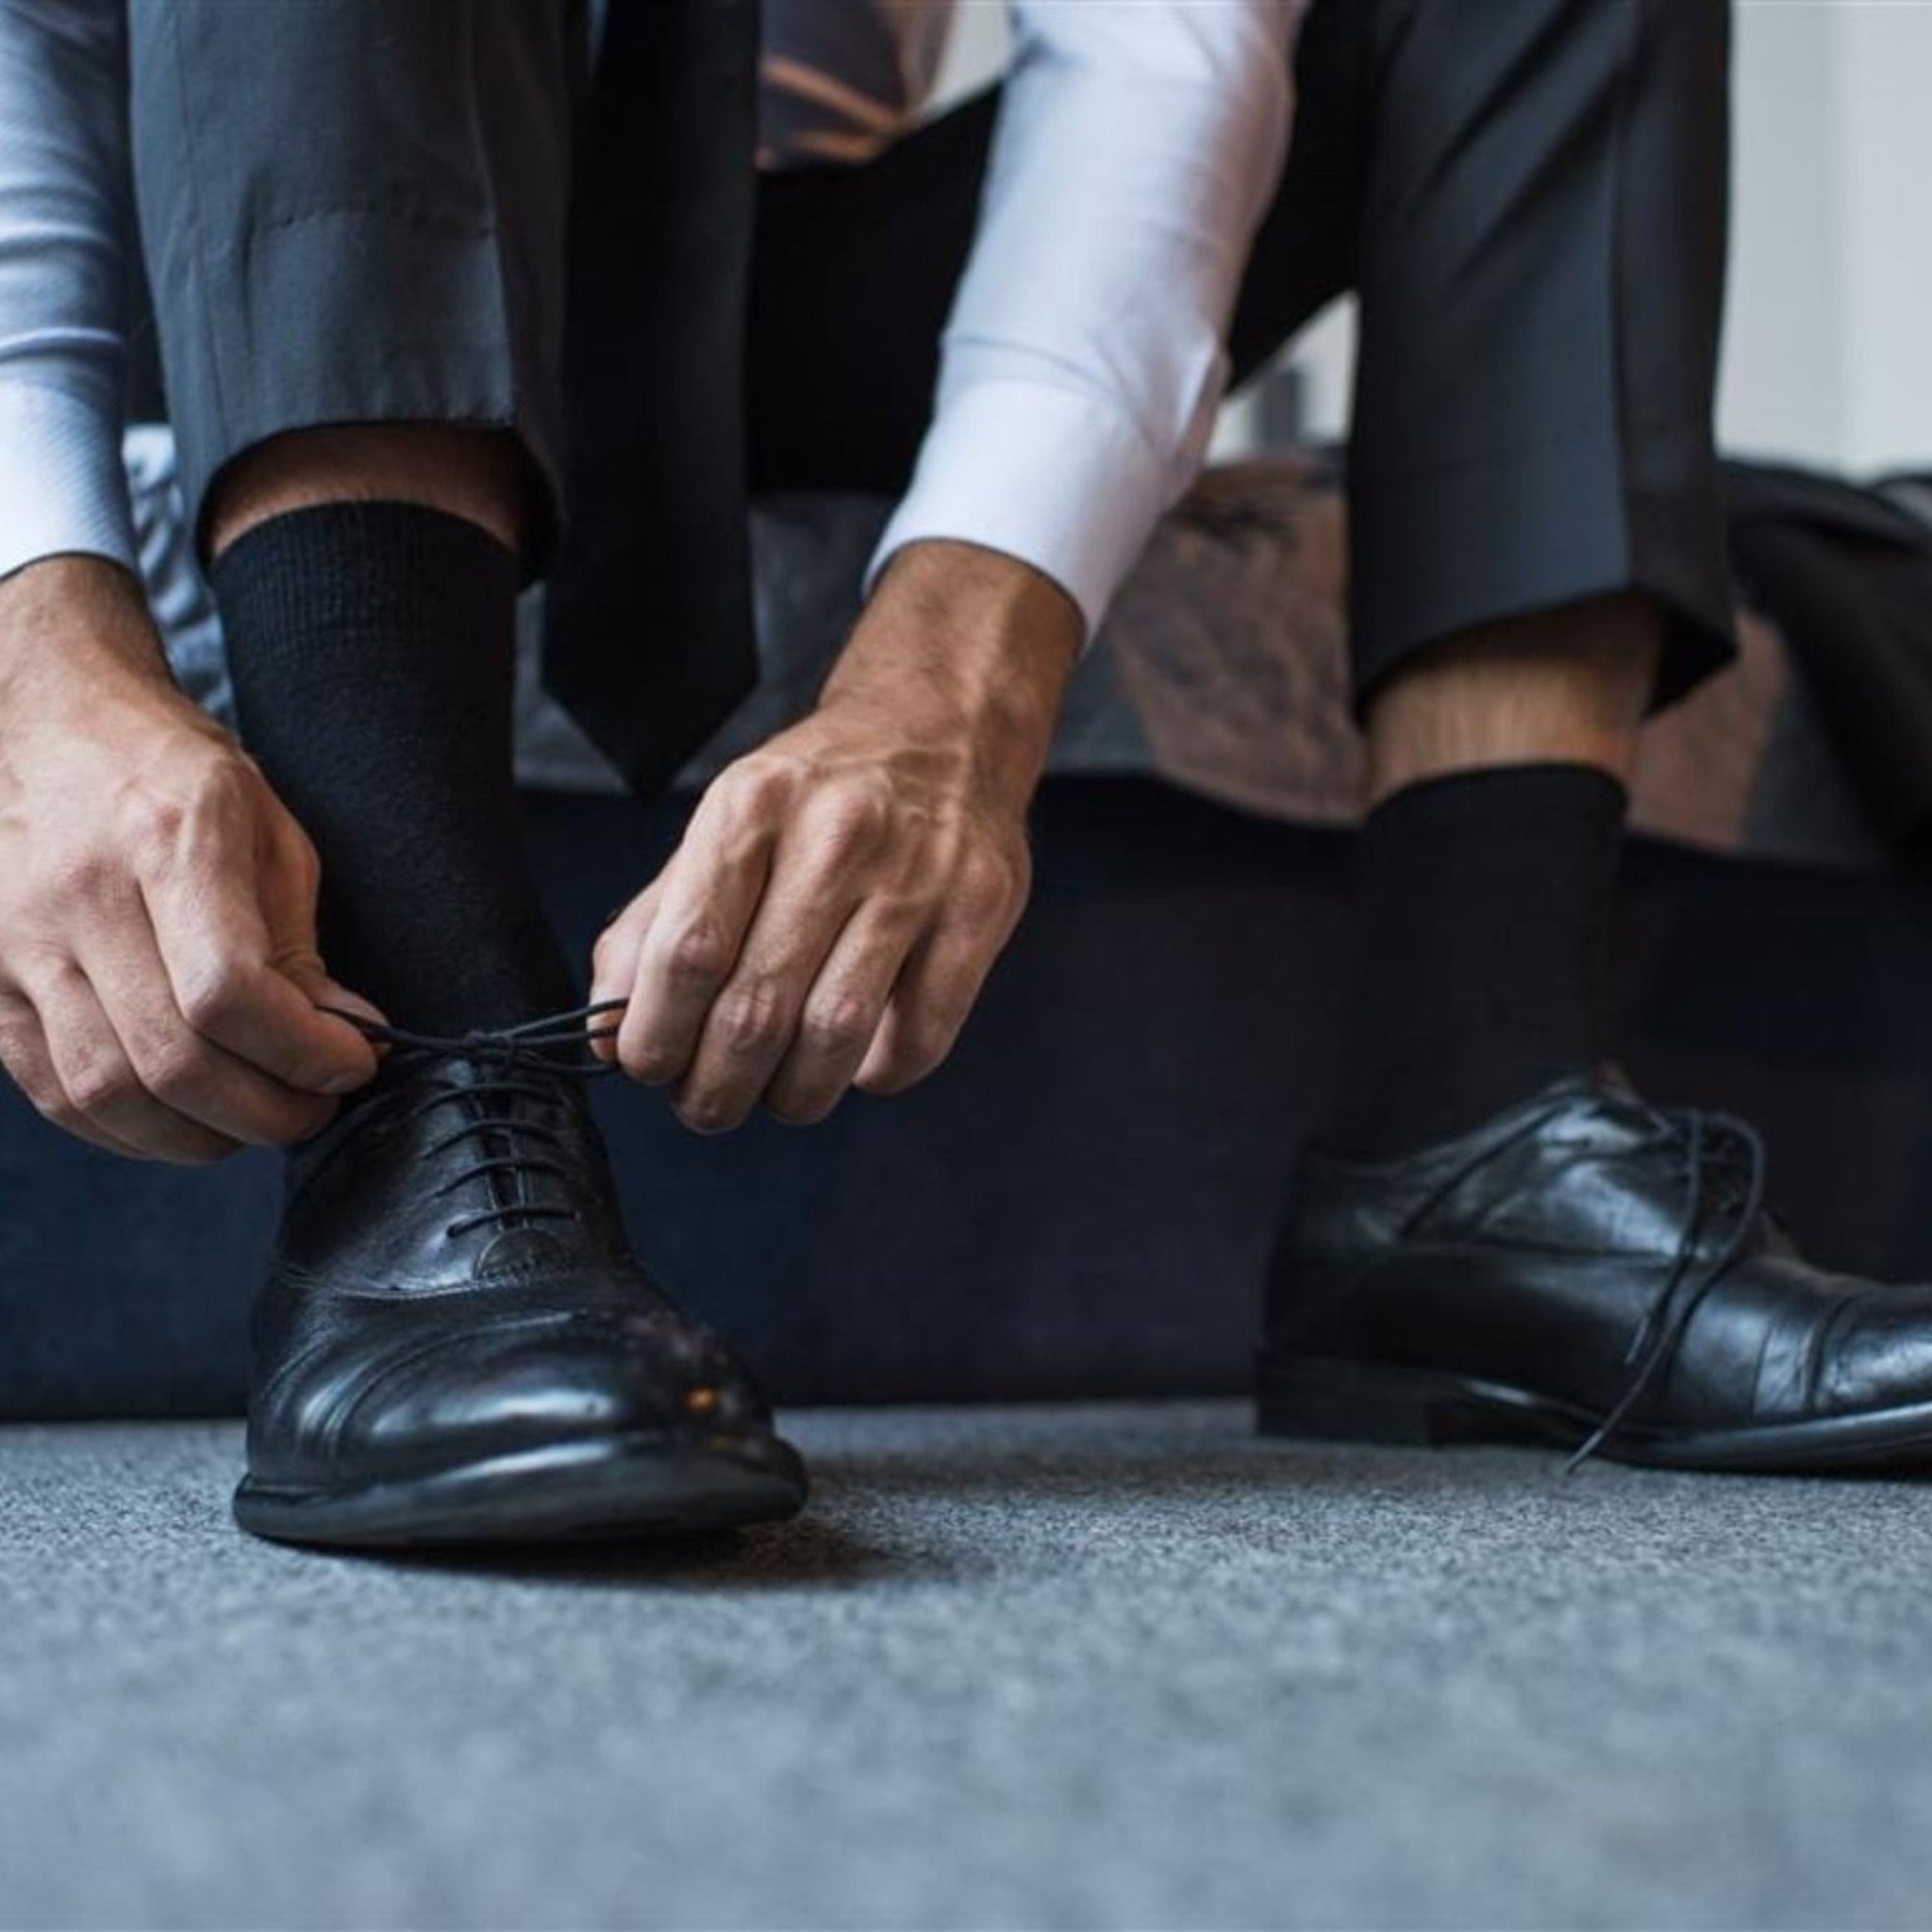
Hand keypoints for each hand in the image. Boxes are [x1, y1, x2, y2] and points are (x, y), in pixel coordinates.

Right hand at [0, 557, 381, 1161]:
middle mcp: (79, 896)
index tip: (354, 1065)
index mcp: (167, 841)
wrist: (48, 719)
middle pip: (172, 1059)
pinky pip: (53, 1091)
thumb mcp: (266, 832)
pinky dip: (128, 1129)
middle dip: (266, 1111)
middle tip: (315, 1107)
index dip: (305, 1055)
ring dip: (199, 1135)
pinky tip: (183, 1119)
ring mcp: (18, 942)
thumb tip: (346, 1037)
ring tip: (256, 1117)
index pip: (230, 995)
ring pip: (108, 1091)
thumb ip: (300, 945)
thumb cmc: (173, 772)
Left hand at [591, 540, 1080, 1129]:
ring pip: (836, 1033)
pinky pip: (919, 1038)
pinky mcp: (981, 909)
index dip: (657, 1034)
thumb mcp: (724, 830)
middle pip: (756, 1008)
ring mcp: (919, 872)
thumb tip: (608, 1033)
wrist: (944, 726)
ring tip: (777, 1094)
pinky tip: (858, 1058)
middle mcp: (838, 833)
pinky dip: (875, 1074)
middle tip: (706, 1104)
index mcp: (753, 805)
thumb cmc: (818, 796)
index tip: (647, 1066)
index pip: (689, 952)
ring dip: (793, 1094)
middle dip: (716, 1086)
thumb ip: (655, 927)